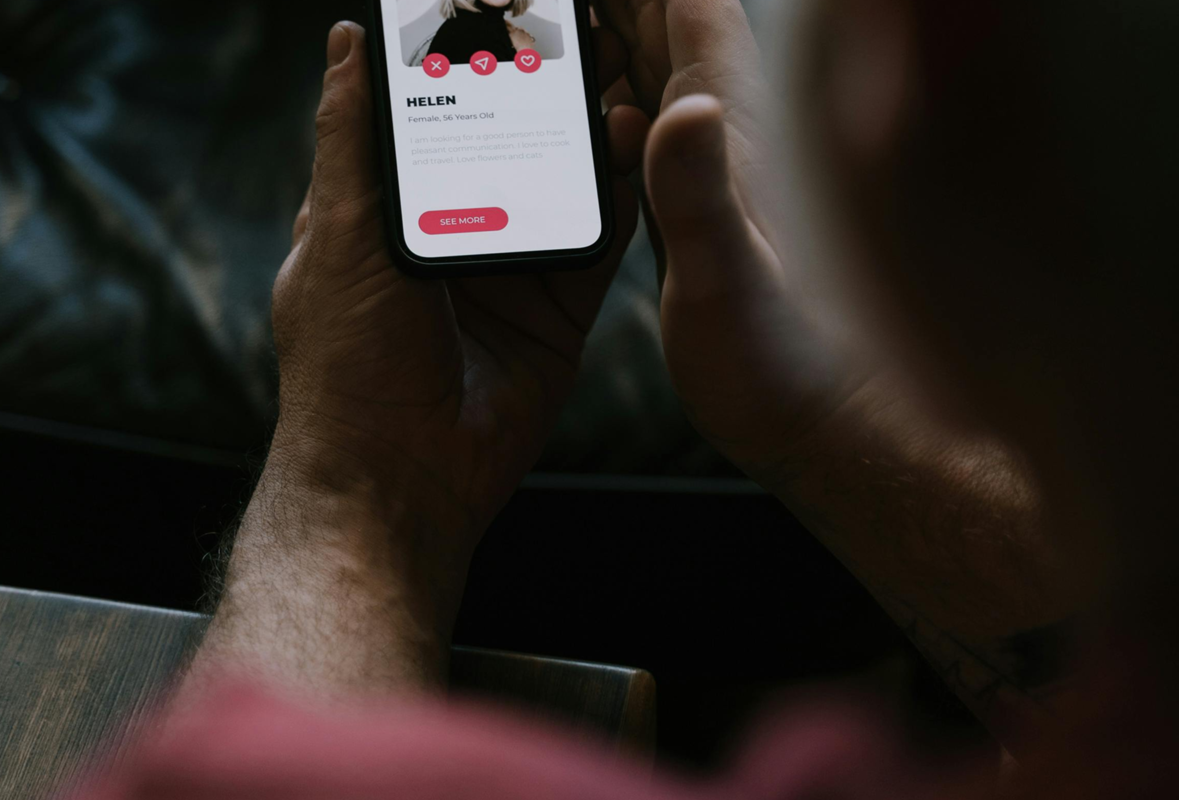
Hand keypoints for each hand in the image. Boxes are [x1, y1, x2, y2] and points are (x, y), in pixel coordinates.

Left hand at [273, 21, 644, 543]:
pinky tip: (630, 156)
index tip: (493, 14)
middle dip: (537, 100)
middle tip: (571, 41)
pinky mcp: (555, 315)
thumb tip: (346, 42)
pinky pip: (593, 249)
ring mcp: (507, 278)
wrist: (402, 476)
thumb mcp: (338, 235)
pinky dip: (614, 205)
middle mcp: (450, 242)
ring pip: (553, 192)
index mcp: (387, 218)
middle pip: (503, 151)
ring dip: (581, 144)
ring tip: (609, 85)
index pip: (429, 122)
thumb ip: (351, 142)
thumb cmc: (348, 361)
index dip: (460, 68)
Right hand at [597, 0, 843, 485]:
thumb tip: (684, 105)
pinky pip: (653, 130)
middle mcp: (727, 133)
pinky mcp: (701, 207)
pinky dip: (618, 100)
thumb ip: (701, 197)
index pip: (689, 2)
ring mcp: (715, 169)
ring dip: (612, 34)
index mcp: (733, 130)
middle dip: (610, 1)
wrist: (821, 418)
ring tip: (556, 23)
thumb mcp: (730, 283)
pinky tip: (596, 112)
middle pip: (664, 22)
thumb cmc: (787, 364)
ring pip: (657, 69)